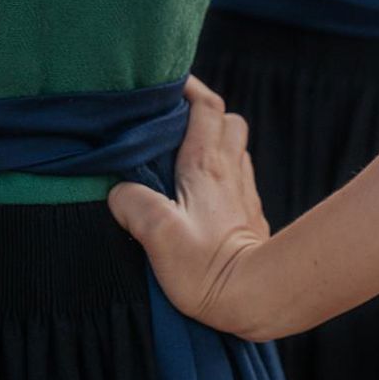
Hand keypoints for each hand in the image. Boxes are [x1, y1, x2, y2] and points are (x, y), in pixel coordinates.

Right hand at [109, 77, 275, 339]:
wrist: (259, 297)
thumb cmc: (208, 269)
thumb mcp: (159, 235)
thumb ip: (135, 204)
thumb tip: (119, 190)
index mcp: (207, 166)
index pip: (207, 108)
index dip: (190, 88)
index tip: (168, 82)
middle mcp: (231, 171)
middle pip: (227, 121)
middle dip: (203, 112)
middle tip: (171, 120)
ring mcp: (244, 193)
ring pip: (234, 148)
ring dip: (212, 142)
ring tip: (178, 155)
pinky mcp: (250, 215)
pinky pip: (236, 178)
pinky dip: (220, 172)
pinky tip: (198, 192)